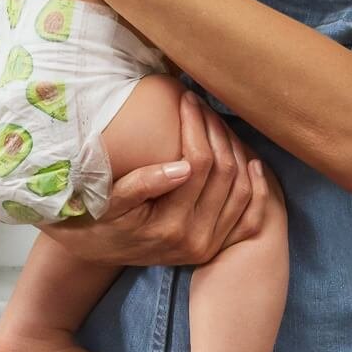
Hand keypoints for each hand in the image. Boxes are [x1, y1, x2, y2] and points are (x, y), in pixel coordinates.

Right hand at [39, 93, 268, 265]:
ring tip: (219, 124)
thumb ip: (142, 184)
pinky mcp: (216, 246)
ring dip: (236, 152)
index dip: (196, 126)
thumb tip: (182, 166)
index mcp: (168, 226)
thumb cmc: (96, 217)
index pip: (198, 164)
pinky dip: (256, 189)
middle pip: (224, 173)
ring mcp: (209, 245)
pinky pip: (249, 217)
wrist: (95, 251)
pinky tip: (253, 163)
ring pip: (241, 190)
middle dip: (217, 131)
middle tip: (204, 106)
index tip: (188, 99)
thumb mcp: (109, 200)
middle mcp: (195, 239)